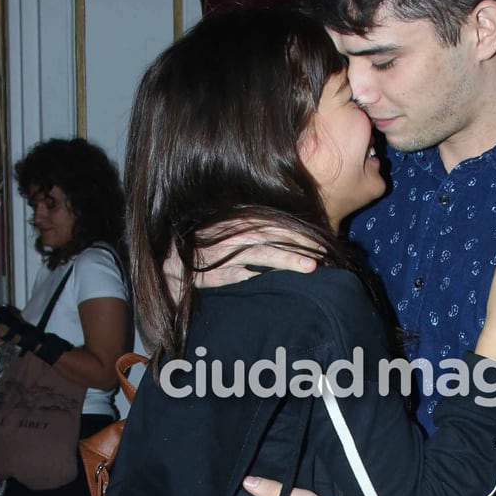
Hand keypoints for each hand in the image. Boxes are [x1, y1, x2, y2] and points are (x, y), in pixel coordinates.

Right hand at [194, 223, 321, 287]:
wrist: (171, 262)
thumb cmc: (200, 252)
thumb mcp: (225, 240)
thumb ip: (248, 241)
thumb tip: (272, 247)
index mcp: (240, 221)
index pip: (274, 223)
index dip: (296, 231)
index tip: (316, 239)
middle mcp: (237, 231)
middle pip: (276, 233)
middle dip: (300, 242)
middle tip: (323, 251)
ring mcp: (231, 248)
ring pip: (267, 250)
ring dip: (290, 258)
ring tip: (312, 265)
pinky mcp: (224, 267)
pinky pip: (252, 267)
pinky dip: (271, 269)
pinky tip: (288, 274)